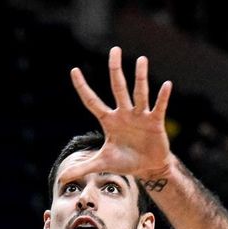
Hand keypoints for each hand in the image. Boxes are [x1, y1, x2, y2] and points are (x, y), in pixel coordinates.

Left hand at [70, 47, 174, 180]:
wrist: (147, 167)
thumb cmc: (124, 162)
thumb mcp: (101, 164)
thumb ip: (82, 167)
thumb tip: (62, 178)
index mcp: (109, 120)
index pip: (92, 101)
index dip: (83, 87)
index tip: (74, 70)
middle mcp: (124, 113)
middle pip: (117, 87)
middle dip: (115, 69)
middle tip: (114, 50)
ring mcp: (140, 116)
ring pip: (139, 92)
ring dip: (140, 77)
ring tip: (141, 59)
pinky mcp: (155, 122)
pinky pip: (158, 107)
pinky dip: (162, 97)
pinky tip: (166, 85)